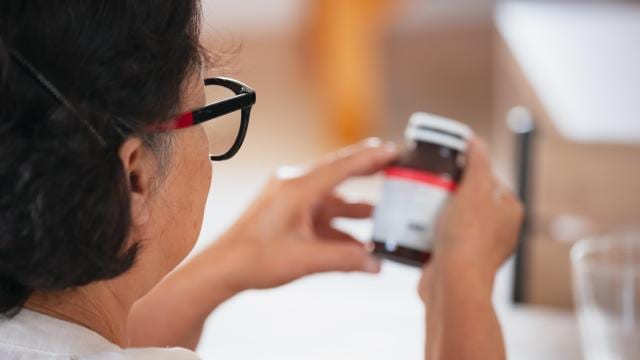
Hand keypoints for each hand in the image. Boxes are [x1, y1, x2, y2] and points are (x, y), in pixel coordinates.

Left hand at [208, 138, 397, 291]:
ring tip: (384, 220)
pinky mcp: (286, 215)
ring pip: (331, 202)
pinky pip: (319, 217)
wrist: (221, 270)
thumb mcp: (306, 259)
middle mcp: (293, 187)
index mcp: (297, 188)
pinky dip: (338, 229)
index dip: (370, 157)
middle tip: (394, 169)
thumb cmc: (255, 259)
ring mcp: (289, 201)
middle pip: (338, 177)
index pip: (341, 166)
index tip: (393, 149)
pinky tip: (356, 246)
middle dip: (367, 175)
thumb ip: (345, 259)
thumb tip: (376, 264)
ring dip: (355, 212)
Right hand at [419, 137, 523, 298]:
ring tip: (420, 199)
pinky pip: (441, 235)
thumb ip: (477, 162)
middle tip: (430, 181)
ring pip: (453, 216)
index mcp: (510, 211)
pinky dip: (429, 228)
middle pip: (469, 197)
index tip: (447, 164)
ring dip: (436, 209)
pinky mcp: (456, 258)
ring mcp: (477, 246)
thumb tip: (476, 141)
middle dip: (448, 189)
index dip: (468, 168)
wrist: (452, 283)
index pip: (490, 178)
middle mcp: (498, 230)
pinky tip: (416, 222)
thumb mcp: (473, 189)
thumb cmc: (468, 238)